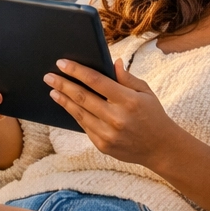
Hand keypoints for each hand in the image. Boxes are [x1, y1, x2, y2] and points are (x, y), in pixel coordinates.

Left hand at [44, 59, 179, 166]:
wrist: (161, 149)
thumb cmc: (153, 116)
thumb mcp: (145, 92)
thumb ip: (127, 78)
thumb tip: (113, 62)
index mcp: (128, 101)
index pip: (96, 81)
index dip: (77, 71)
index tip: (62, 63)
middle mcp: (117, 118)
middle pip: (82, 97)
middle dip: (63, 84)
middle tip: (49, 76)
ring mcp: (108, 134)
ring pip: (79, 113)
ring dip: (63, 100)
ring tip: (53, 90)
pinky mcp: (103, 145)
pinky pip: (84, 126)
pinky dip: (74, 114)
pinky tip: (67, 105)